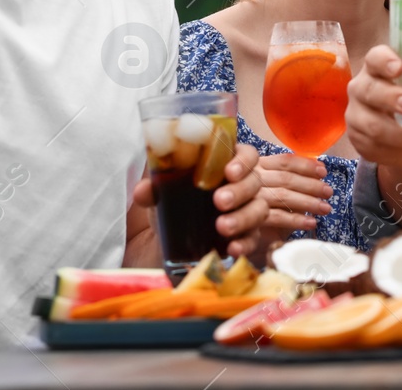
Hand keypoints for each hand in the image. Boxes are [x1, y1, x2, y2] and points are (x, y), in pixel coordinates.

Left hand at [130, 144, 267, 259]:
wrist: (173, 235)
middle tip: (219, 201)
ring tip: (222, 227)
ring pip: (259, 209)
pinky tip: (232, 248)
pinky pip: (253, 239)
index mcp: (226, 164)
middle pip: (254, 181)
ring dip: (242, 218)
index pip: (246, 154)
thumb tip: (143, 191)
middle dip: (239, 191)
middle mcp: (242, 185)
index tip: (228, 171)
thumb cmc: (175, 201)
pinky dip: (244, 244)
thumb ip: (153, 187)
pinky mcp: (247, 235)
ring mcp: (247, 210)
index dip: (243, 161)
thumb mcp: (162, 192)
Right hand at [256, 153, 331, 239]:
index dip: (306, 165)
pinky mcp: (249, 217)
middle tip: (328, 192)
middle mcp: (251, 178)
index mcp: (257, 165)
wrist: (244, 234)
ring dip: (308, 202)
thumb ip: (294, 178)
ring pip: (283, 195)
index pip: (284, 161)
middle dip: (311, 185)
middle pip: (285, 178)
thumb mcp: (279, 189)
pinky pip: (277, 217)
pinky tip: (311, 223)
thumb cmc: (265, 208)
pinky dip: (296, 220)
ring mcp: (248, 197)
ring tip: (325, 208)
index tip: (323, 171)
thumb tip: (320, 168)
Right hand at [346, 45, 401, 168]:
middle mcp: (362, 87)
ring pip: (373, 128)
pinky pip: (375, 152)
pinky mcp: (358, 140)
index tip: (400, 67)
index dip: (384, 61)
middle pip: (369, 91)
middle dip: (390, 99)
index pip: (375, 57)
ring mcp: (356, 115)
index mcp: (379, 66)